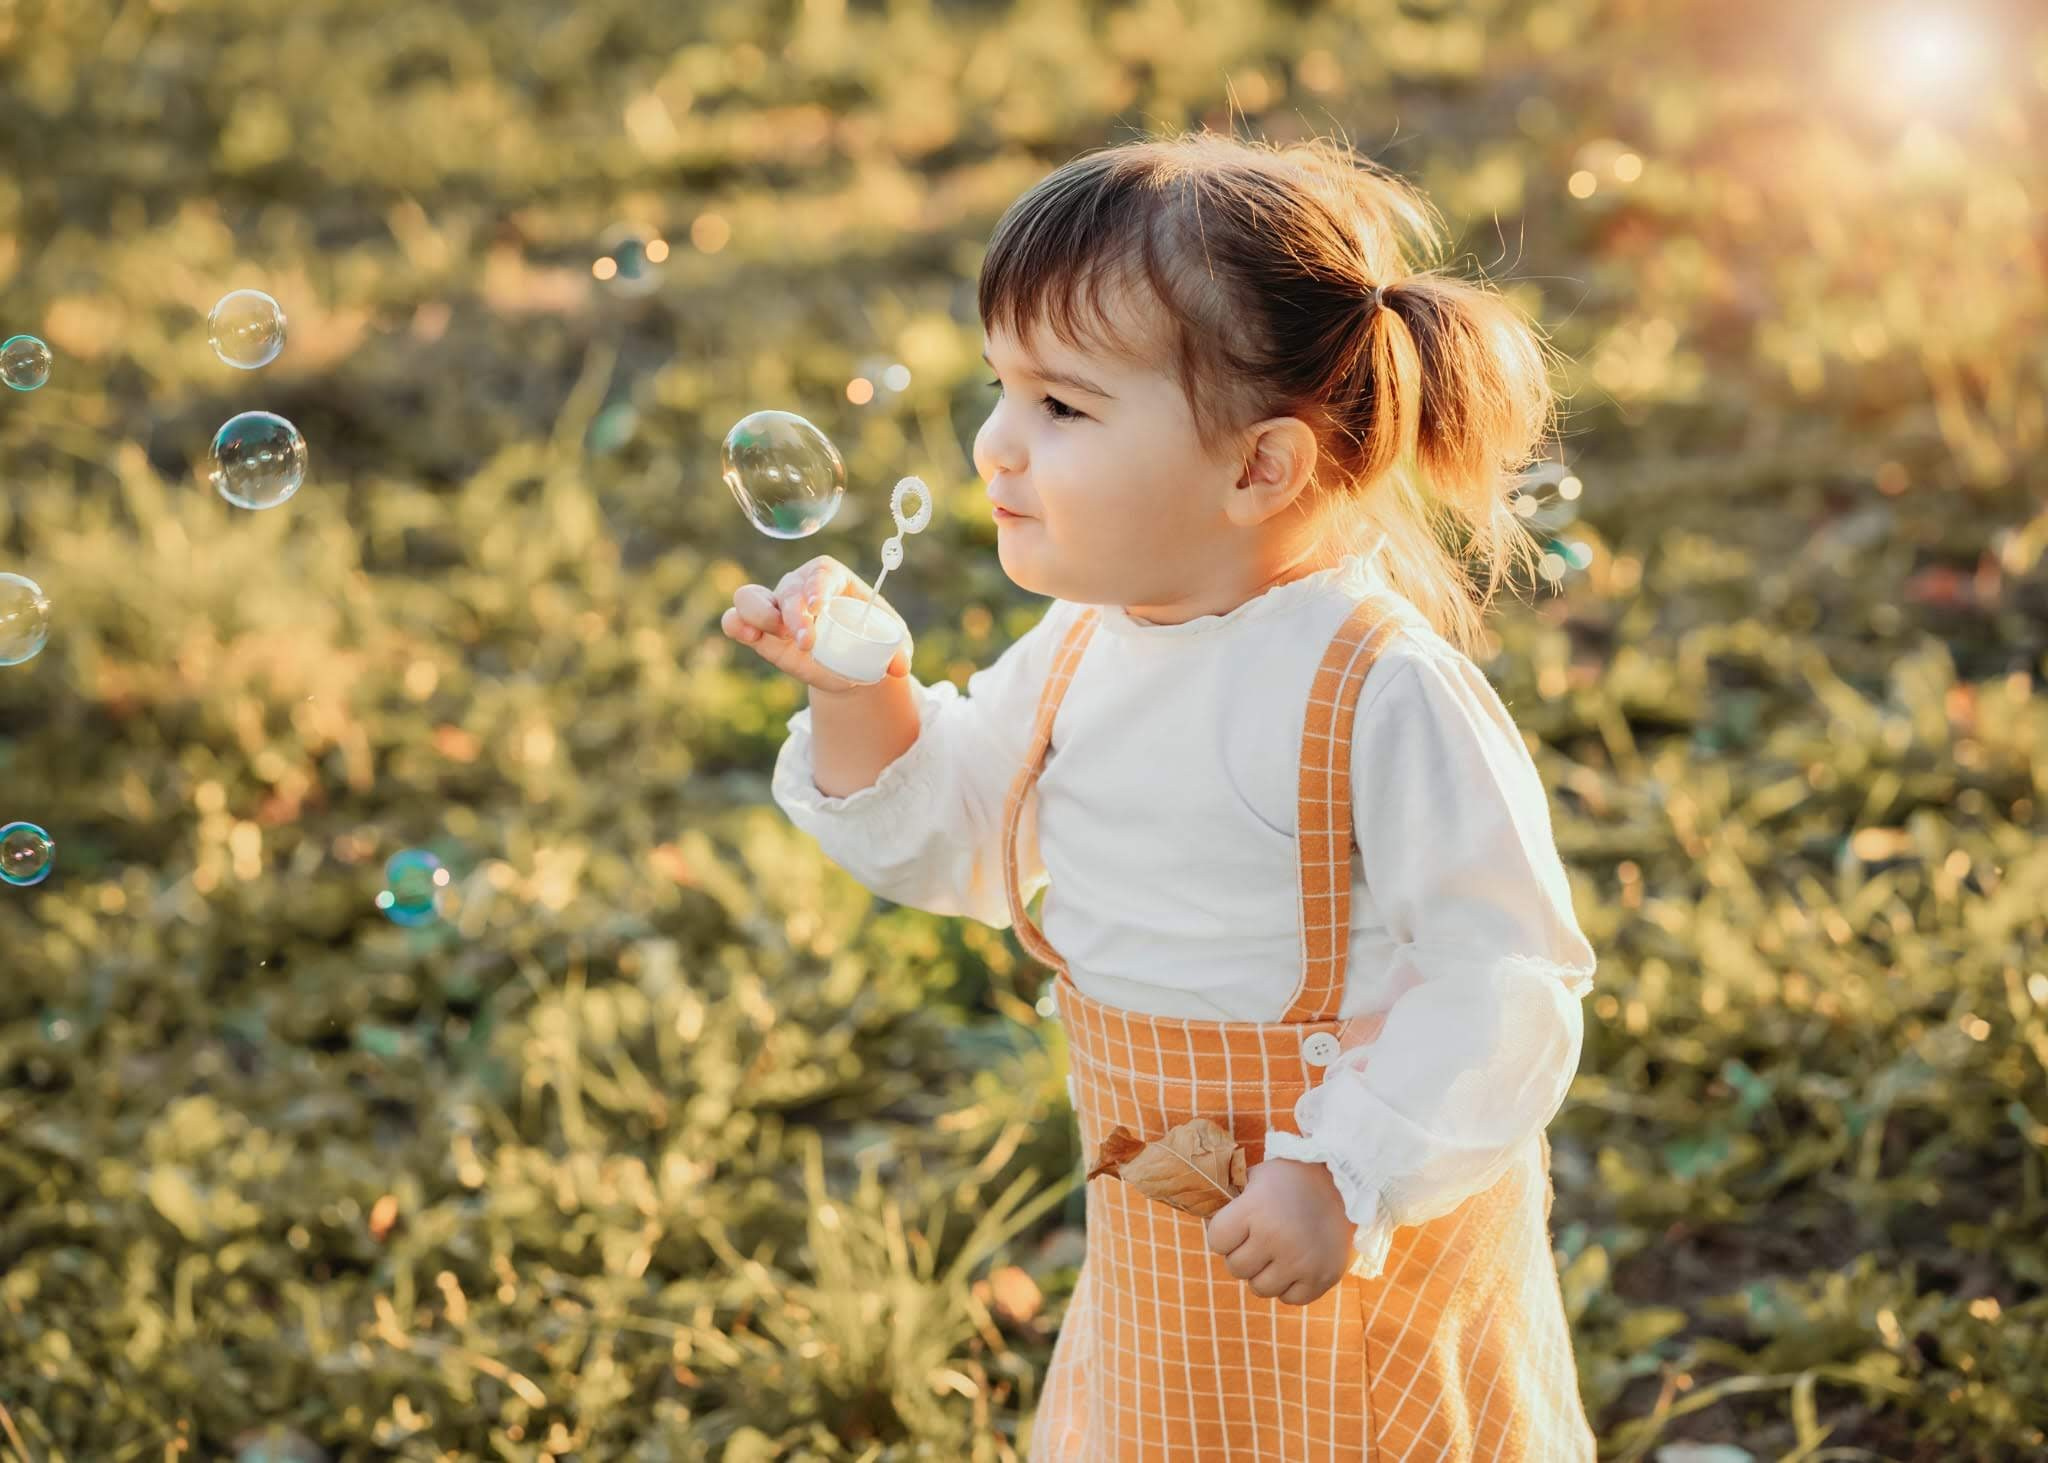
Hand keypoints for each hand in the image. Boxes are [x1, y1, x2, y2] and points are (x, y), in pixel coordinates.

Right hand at [720, 554, 912, 693]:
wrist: (848, 663)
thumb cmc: (870, 639)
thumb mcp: (892, 643)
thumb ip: (898, 652)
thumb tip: (900, 667)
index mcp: (832, 578)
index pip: (821, 573)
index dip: (817, 586)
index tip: (820, 607)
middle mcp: (799, 587)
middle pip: (788, 588)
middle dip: (794, 614)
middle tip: (807, 643)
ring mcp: (775, 608)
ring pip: (752, 597)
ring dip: (759, 615)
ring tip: (774, 635)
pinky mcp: (759, 631)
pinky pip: (737, 619)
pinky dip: (737, 625)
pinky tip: (746, 634)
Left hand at [1204, 1157, 1354, 1306]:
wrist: (1343, 1184)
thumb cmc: (1290, 1180)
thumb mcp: (1255, 1178)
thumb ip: (1229, 1203)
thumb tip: (1203, 1224)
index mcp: (1254, 1210)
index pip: (1216, 1241)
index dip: (1223, 1235)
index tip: (1237, 1226)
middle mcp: (1276, 1238)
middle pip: (1236, 1268)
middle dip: (1243, 1255)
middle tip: (1259, 1239)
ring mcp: (1300, 1261)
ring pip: (1260, 1289)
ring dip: (1264, 1273)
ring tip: (1277, 1252)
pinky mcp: (1321, 1278)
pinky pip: (1289, 1299)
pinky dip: (1290, 1285)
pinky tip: (1296, 1263)